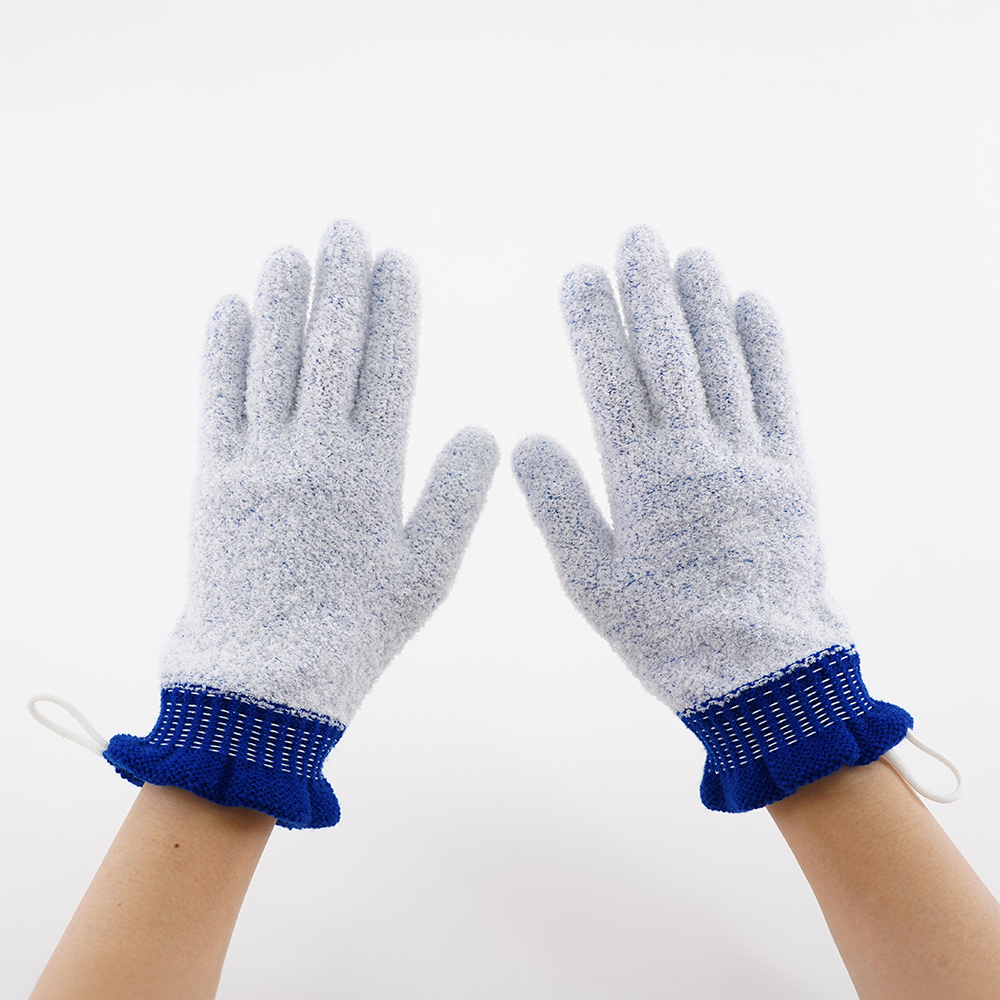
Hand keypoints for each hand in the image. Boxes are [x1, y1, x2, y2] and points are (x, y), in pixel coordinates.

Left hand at [106, 221, 498, 826]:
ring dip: (283, 301)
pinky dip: (225, 351)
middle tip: (345, 229)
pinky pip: (219, 401)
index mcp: (373, 474)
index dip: (393, 311)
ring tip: (292, 250)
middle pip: (329, 350)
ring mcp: (261, 462)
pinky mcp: (216, 478)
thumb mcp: (427, 573)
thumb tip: (482, 432)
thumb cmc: (357, 629)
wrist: (267, 679)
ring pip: (274, 363)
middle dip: (340, 284)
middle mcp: (316, 455)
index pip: (388, 370)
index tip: (398, 262)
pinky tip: (232, 307)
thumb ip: (457, 498)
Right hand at [513, 226, 908, 810]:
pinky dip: (766, 345)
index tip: (579, 276)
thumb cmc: (665, 632)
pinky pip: (777, 394)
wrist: (762, 672)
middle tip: (637, 237)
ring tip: (689, 253)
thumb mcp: (592, 583)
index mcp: (643, 479)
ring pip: (725, 362)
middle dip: (651, 290)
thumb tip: (526, 439)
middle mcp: (698, 454)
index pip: (611, 379)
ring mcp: (750, 457)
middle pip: (671, 353)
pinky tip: (753, 304)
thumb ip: (559, 507)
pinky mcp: (789, 470)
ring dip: (706, 302)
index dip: (594, 322)